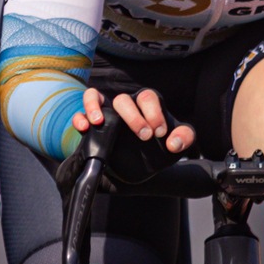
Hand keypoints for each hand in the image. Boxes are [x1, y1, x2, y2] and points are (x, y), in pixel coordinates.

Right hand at [73, 84, 194, 153]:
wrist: (140, 167)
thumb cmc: (158, 149)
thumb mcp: (176, 145)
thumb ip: (184, 138)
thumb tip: (174, 143)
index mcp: (146, 106)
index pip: (148, 98)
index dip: (154, 113)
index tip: (160, 133)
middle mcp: (126, 106)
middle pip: (123, 99)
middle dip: (133, 117)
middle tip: (144, 136)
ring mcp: (107, 114)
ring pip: (95, 97)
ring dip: (94, 106)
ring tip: (99, 121)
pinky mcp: (92, 126)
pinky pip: (79, 113)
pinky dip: (79, 117)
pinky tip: (85, 128)